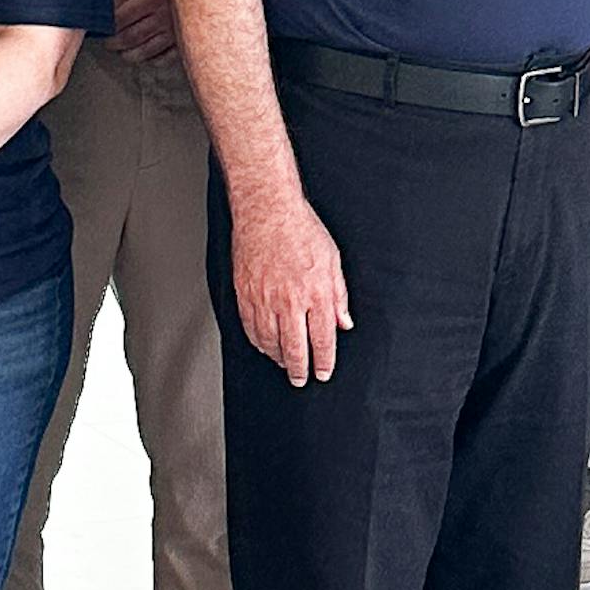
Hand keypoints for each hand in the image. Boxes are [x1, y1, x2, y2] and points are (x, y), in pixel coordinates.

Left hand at [107, 0, 177, 64]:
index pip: (121, 19)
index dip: (107, 26)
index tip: (101, 26)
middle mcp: (165, 17)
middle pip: (131, 38)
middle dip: (115, 43)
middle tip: (109, 43)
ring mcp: (178, 31)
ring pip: (147, 51)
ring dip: (131, 54)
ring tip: (124, 52)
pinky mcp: (190, 38)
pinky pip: (168, 57)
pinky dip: (155, 60)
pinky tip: (149, 56)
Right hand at [231, 189, 352, 386]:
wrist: (267, 210)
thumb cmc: (301, 229)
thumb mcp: (332, 260)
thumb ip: (339, 295)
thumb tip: (344, 322)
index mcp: (315, 293)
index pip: (322, 339)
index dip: (324, 362)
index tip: (323, 372)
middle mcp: (289, 300)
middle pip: (295, 348)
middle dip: (300, 370)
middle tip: (302, 379)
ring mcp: (264, 299)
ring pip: (270, 342)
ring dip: (278, 358)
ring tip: (285, 364)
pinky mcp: (245, 294)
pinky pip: (251, 328)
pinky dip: (258, 342)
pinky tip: (265, 345)